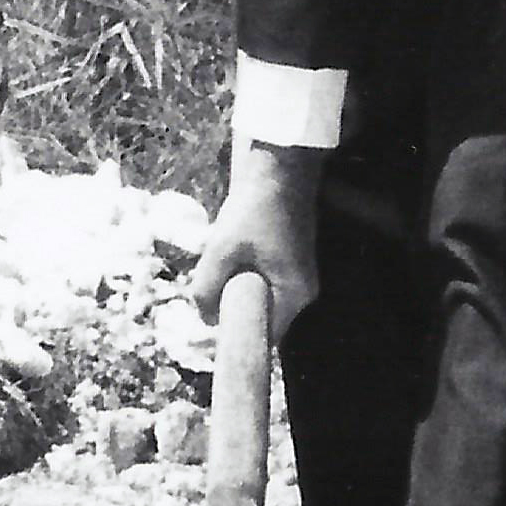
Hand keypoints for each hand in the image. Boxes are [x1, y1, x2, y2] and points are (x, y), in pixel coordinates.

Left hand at [190, 141, 322, 330]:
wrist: (280, 167)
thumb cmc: (254, 210)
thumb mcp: (221, 249)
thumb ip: (207, 288)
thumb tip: (202, 316)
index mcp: (293, 295)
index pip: (265, 338)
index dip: (237, 338)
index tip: (210, 334)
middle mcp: (303, 293)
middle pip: (264, 320)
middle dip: (233, 313)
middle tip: (205, 301)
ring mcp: (299, 277)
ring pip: (262, 301)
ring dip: (237, 294)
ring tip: (214, 278)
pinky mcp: (291, 263)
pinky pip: (266, 285)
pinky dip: (245, 280)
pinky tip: (228, 263)